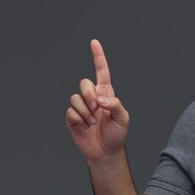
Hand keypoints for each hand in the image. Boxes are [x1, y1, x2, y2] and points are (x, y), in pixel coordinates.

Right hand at [65, 38, 129, 162]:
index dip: (98, 57)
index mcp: (105, 94)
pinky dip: (79, 120)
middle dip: (89, 94)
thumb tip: (100, 98)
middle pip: (84, 83)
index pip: (101, 72)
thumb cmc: (116, 134)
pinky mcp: (73, 118)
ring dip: (86, 111)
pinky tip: (86, 127)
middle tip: (97, 108)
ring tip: (93, 123)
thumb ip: (115, 104)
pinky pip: (71, 111)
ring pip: (75, 98)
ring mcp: (82, 107)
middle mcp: (92, 97)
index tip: (94, 42)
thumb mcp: (123, 118)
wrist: (106, 152)